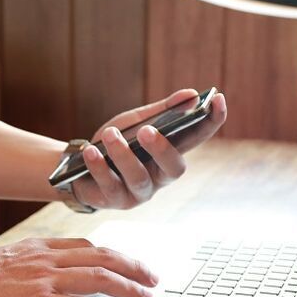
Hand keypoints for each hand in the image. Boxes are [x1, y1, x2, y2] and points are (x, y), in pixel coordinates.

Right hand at [0, 238, 157, 296]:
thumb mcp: (8, 263)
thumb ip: (33, 267)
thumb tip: (51, 280)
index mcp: (39, 247)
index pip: (87, 246)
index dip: (114, 255)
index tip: (130, 264)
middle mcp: (47, 258)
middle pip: (102, 256)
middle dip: (132, 267)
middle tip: (151, 279)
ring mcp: (45, 279)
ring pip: (100, 277)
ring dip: (129, 287)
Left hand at [71, 89, 226, 209]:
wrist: (77, 166)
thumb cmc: (113, 144)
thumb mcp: (135, 123)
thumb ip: (161, 112)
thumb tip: (190, 95)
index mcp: (169, 154)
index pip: (196, 138)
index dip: (211, 122)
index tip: (218, 99)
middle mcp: (159, 177)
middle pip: (173, 169)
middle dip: (161, 149)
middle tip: (147, 130)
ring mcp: (138, 192)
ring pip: (138, 178)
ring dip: (122, 155)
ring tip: (109, 134)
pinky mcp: (115, 201)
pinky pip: (109, 185)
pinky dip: (99, 166)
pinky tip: (91, 152)